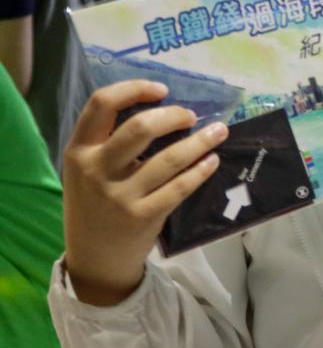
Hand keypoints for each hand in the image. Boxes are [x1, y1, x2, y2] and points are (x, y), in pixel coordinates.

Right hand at [62, 81, 228, 305]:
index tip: (162, 90)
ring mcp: (120, 195)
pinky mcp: (143, 216)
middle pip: (140, 127)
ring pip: (170, 158)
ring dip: (200, 141)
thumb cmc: (96, 203)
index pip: (101, 103)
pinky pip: (180, 186)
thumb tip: (162, 109)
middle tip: (191, 117)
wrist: (95, 258)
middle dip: (173, 116)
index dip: (134, 89)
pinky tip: (212, 161)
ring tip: (218, 132)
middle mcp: (96, 170)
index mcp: (79, 150)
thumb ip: (110, 141)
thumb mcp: (87, 169)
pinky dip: (201, 170)